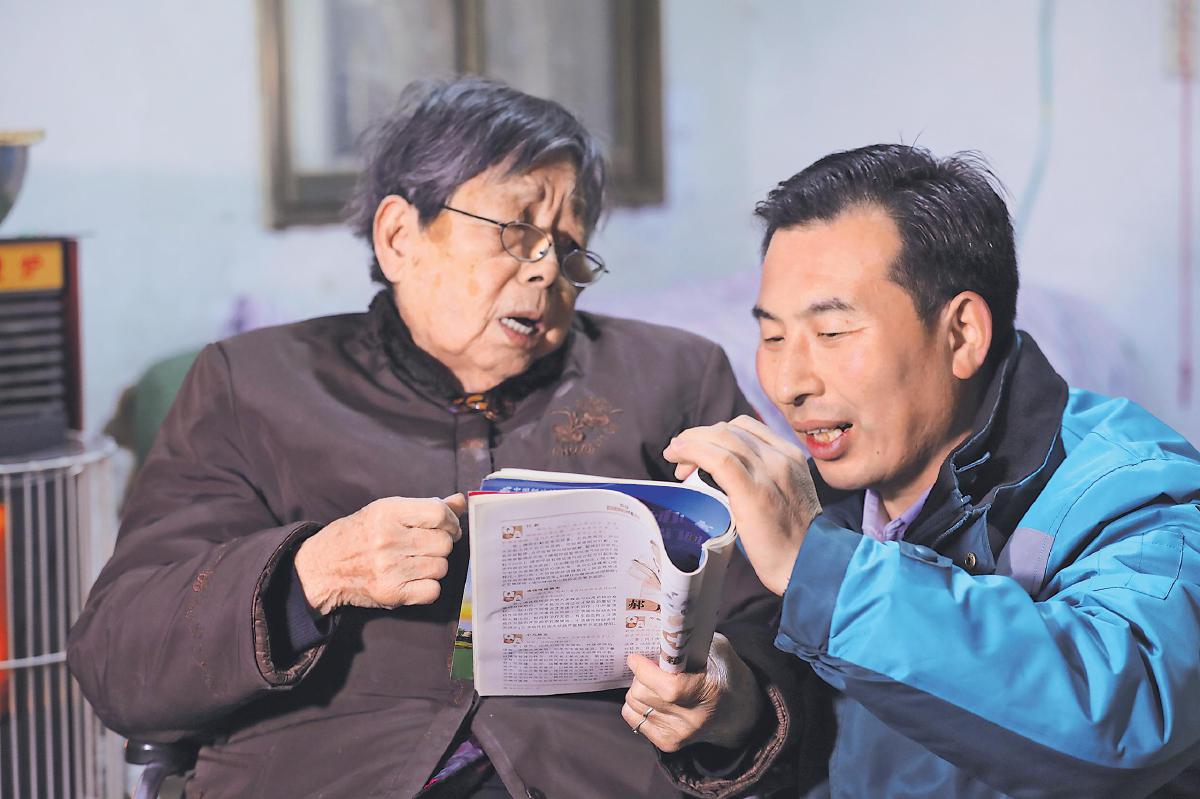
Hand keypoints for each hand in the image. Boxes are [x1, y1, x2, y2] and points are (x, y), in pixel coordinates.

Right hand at [293, 494, 466, 613]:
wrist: (323, 567)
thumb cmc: (359, 534)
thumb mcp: (387, 511)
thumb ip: (426, 507)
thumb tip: (461, 502)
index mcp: (387, 512)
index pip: (438, 513)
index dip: (450, 520)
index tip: (447, 526)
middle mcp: (388, 539)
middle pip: (444, 543)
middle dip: (442, 544)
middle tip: (427, 545)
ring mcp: (389, 568)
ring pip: (441, 567)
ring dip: (435, 565)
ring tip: (415, 561)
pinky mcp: (391, 593)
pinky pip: (433, 590)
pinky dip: (428, 587)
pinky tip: (413, 578)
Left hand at [622, 632, 764, 752]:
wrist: (739, 712)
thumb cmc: (725, 673)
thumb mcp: (717, 649)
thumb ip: (690, 641)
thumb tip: (660, 630)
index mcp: (708, 691)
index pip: (668, 687)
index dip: (645, 670)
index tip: (636, 657)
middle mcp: (693, 717)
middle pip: (643, 694)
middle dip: (639, 676)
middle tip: (649, 667)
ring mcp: (680, 734)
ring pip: (634, 707)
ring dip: (638, 689)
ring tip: (652, 682)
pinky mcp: (670, 743)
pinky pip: (635, 720)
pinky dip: (636, 706)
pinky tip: (651, 698)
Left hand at [664, 415, 819, 594]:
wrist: (808, 563)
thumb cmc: (792, 540)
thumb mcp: (785, 495)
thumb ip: (764, 478)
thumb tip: (725, 475)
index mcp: (790, 456)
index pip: (745, 427)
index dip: (715, 433)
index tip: (699, 449)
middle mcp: (781, 457)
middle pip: (729, 429)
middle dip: (698, 438)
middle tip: (680, 458)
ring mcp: (768, 471)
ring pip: (721, 438)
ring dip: (690, 442)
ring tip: (675, 458)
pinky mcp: (752, 490)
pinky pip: (717, 458)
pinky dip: (692, 451)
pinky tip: (677, 456)